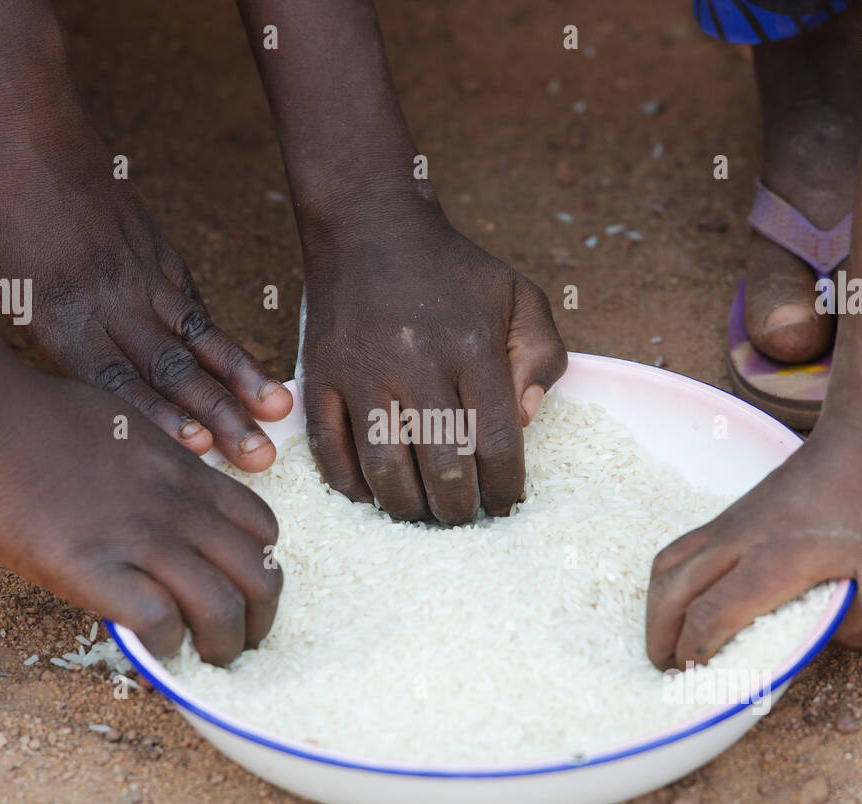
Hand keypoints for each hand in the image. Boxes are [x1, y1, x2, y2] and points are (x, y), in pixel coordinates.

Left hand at [0, 65, 290, 469]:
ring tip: (278, 411)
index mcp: (54, 311)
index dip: (158, 420)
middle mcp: (107, 298)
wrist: (16, 110)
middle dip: (219, 417)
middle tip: (260, 457)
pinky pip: (191, 300)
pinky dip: (220, 335)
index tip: (200, 452)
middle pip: (170, 369)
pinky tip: (246, 364)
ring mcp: (137, 271)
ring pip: (196, 336)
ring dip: (238, 378)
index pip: (113, 379)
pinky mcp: (152, 248)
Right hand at [0, 366, 281, 664]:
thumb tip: (157, 495)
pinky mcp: (93, 570)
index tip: (243, 589)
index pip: (264, 529)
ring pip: (222, 608)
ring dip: (224, 646)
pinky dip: (166, 647)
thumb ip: (157, 467)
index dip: (262, 567)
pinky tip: (155, 650)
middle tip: (241, 643)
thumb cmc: (37, 414)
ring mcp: (141, 539)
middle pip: (261, 576)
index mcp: (189, 473)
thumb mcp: (128, 426)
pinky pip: (159, 622)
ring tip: (209, 662)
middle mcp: (180, 508)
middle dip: (261, 620)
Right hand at [300, 205, 566, 523]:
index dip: (505, 488)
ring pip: (385, 469)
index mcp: (473, 348)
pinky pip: (330, 450)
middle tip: (462, 518)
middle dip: (458, 509)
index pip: (496, 442)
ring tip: (422, 516)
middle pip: (443, 467)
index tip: (505, 505)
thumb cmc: (453, 270)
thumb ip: (541, 355)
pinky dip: (351, 485)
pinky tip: (372, 496)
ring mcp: (363, 373)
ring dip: (407, 508)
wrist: (369, 226)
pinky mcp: (320, 376)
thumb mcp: (519, 295)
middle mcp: (418, 364)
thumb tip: (526, 418)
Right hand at [645, 427, 861, 668]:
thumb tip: (831, 643)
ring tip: (665, 640)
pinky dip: (668, 584)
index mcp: (774, 561)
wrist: (858, 442)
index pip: (710, 615)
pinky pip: (677, 552)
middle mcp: (737, 542)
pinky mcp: (726, 517)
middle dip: (659, 639)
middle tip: (667, 670)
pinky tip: (682, 601)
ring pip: (664, 569)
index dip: (695, 654)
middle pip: (671, 593)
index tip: (700, 679)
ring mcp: (726, 526)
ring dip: (655, 610)